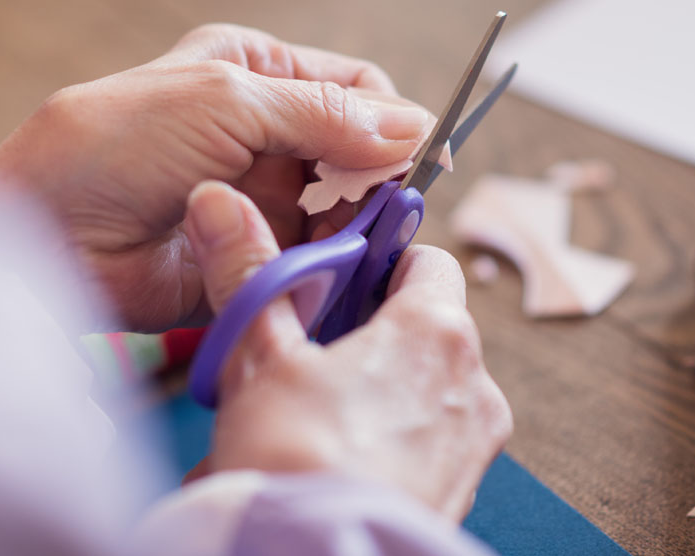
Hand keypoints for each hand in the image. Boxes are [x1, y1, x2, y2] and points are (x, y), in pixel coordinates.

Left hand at [0, 25, 432, 331]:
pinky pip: (316, 254)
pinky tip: (322, 262)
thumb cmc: (117, 145)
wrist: (44, 238)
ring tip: (343, 234)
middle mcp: (266, 129)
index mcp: (257, 70)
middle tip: (386, 200)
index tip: (421, 154)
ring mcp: (261, 192)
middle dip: (378, 172)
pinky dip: (329, 259)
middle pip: (359, 147)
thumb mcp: (225, 101)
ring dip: (355, 220)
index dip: (393, 116)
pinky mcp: (254, 248)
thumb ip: (325, 114)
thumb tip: (416, 125)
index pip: (356, 86)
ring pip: (345, 205)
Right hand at [182, 180, 513, 519]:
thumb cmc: (297, 463)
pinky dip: (385, 441)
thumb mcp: (259, 358)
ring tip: (305, 417)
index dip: (379, 257)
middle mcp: (473, 382)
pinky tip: (331, 459)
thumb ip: (250, 275)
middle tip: (305, 352)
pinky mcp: (461, 490)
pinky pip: (424, 444)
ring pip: (421, 389)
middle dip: (363, 333)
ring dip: (370, 391)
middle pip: (421, 326)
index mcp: (436, 330)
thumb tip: (220, 205)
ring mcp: (473, 442)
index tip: (339, 270)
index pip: (425, 258)